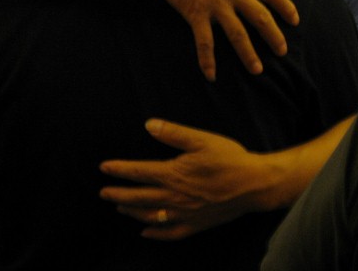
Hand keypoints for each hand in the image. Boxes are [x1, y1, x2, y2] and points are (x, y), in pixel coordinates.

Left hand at [99, 119, 275, 239]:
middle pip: (139, 197)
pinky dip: (156, 233)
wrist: (254, 184)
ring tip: (120, 209)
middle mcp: (175, 197)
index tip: (104, 168)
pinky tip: (147, 232)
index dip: (120, 170)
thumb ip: (173, 133)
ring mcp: (185, 213)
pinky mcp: (197, 224)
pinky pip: (171, 232)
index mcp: (174, 174)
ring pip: (151, 216)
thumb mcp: (201, 139)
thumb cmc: (229, 159)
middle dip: (118, 195)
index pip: (139, 172)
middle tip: (103, 193)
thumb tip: (149, 124)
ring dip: (133, 212)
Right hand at [153, 0, 297, 80]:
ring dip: (249, 54)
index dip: (286, 7)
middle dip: (274, 36)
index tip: (294, 20)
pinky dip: (208, 60)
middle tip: (282, 51)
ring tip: (257, 70)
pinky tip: (211, 76)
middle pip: (261, 18)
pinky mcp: (197, 14)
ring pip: (238, 34)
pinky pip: (205, 42)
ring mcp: (216, 5)